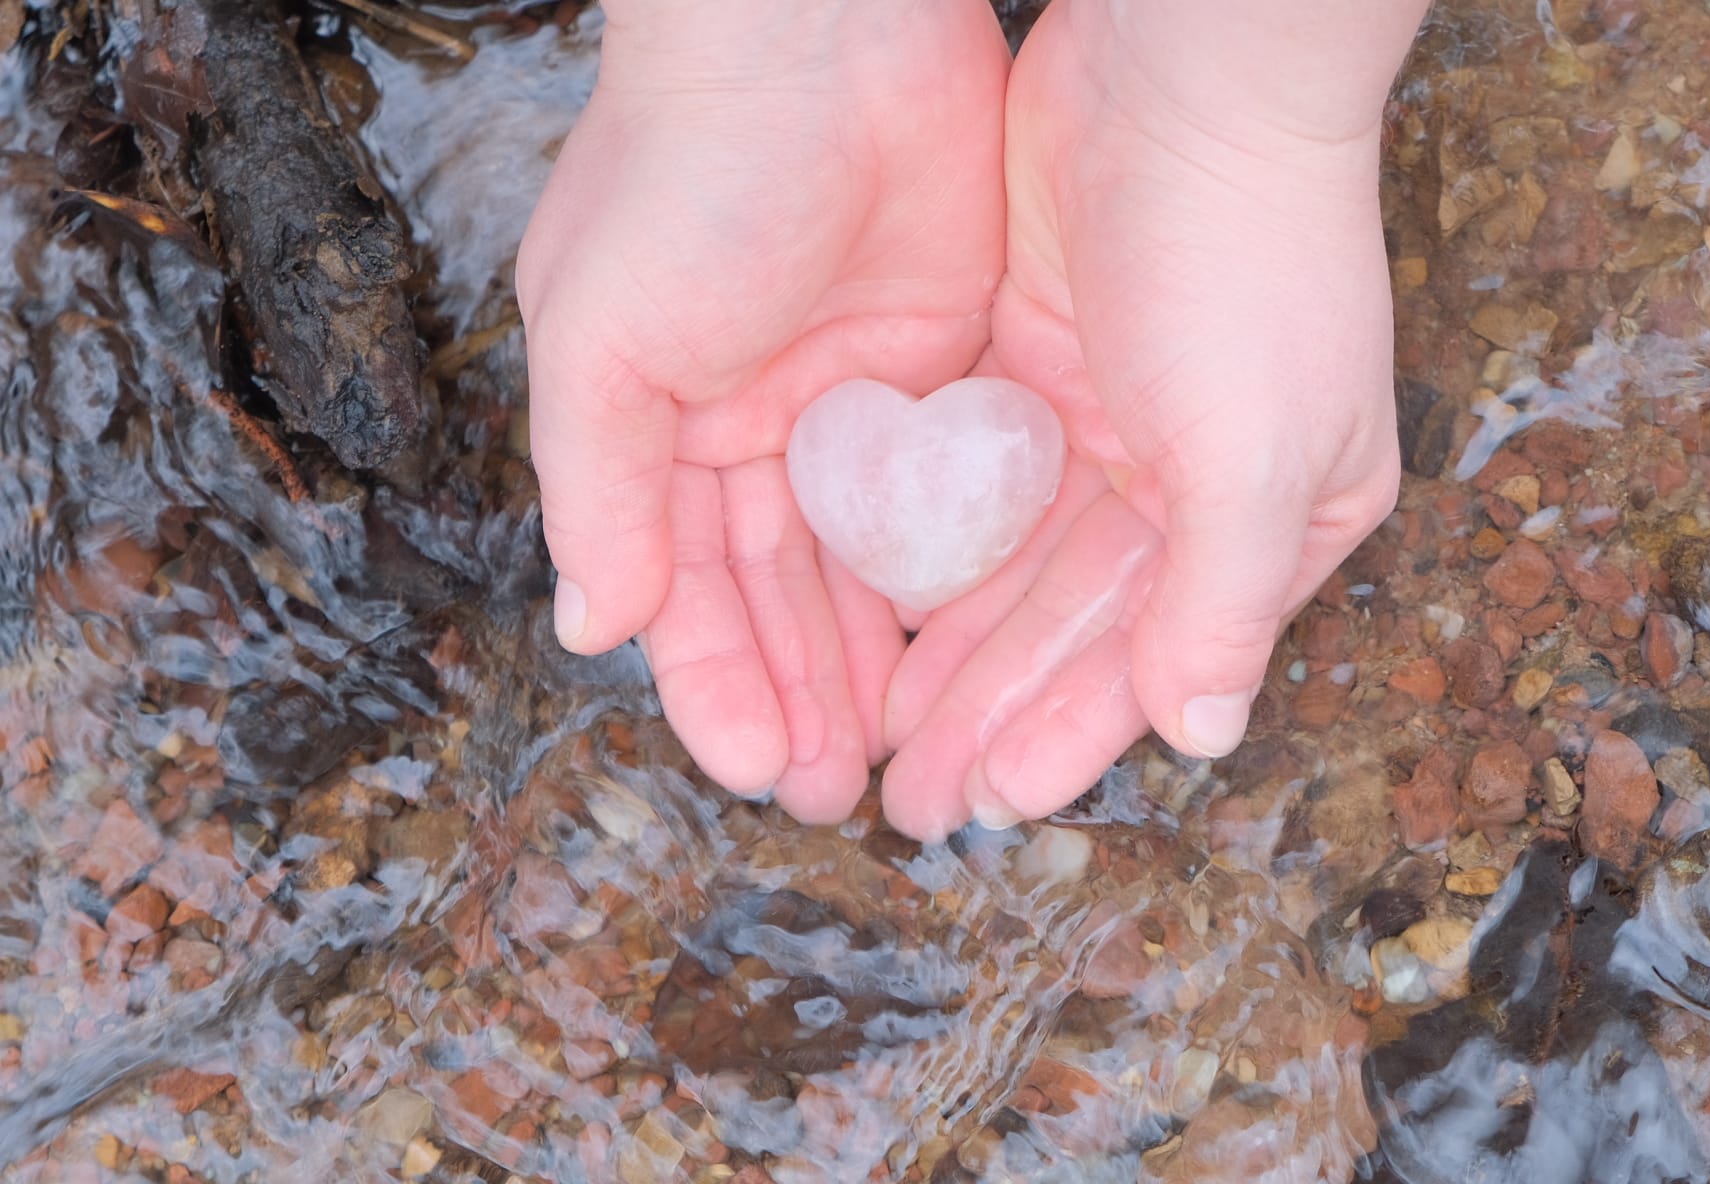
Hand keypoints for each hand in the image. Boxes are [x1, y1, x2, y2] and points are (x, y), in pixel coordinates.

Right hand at [516, 0, 1009, 820]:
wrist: (821, 27)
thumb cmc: (687, 173)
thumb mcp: (603, 339)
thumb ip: (596, 492)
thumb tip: (589, 630)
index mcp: (657, 427)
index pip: (684, 587)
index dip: (715, 683)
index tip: (754, 772)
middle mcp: (752, 428)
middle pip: (778, 594)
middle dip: (800, 695)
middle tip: (835, 798)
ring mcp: (851, 404)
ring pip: (863, 565)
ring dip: (872, 663)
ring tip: (897, 762)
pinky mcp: (941, 367)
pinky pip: (946, 497)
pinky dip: (949, 577)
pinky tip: (960, 655)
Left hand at [880, 0, 1425, 837]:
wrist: (1182, 71)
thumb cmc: (1246, 264)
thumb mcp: (1256, 452)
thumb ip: (1220, 602)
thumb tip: (1201, 736)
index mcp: (1272, 516)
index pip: (1154, 655)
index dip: (1066, 733)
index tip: (984, 801)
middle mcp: (1189, 482)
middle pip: (1071, 625)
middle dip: (991, 710)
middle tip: (907, 796)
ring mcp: (1106, 423)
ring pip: (1011, 569)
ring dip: (949, 649)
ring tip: (876, 732)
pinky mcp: (1031, 367)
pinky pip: (972, 491)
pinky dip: (926, 553)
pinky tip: (872, 615)